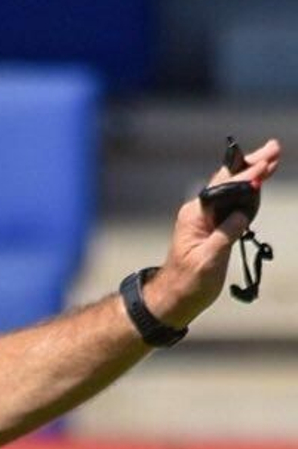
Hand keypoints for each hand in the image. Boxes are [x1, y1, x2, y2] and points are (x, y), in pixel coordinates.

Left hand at [146, 138, 281, 326]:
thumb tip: (242, 213)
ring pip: (231, 188)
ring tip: (272, 157)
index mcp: (195, 216)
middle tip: (274, 148)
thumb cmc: (187, 284)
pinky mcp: (212, 227)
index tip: (265, 164)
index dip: (246, 175)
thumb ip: (226, 233)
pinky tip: (260, 181)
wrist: (173, 300)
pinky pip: (232, 202)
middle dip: (251, 165)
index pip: (224, 188)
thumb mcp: (208, 260)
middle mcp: (199, 212)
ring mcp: (205, 218)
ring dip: (252, 173)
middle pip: (228, 181)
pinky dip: (248, 190)